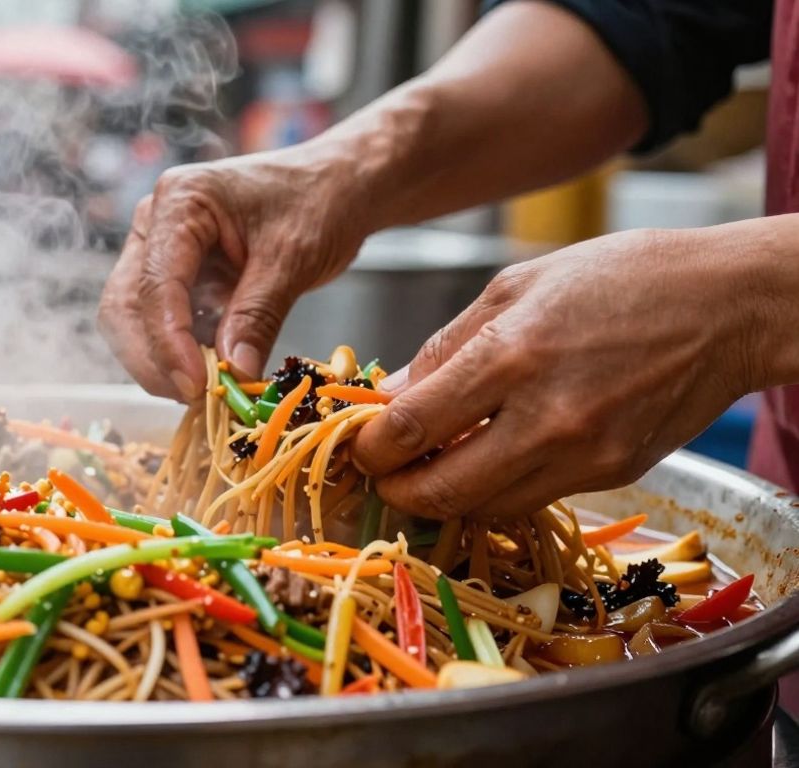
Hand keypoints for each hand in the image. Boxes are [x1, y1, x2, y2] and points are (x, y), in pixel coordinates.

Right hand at [98, 145, 369, 399]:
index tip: (195, 386)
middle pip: (126, 305)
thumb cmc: (320, 201)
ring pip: (135, 321)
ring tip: (207, 391)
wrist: (340, 185)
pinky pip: (164, 324)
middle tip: (194, 397)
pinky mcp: (178, 277)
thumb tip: (232, 372)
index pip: (156, 284)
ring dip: (162, 362)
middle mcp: (156, 223)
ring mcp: (161, 250)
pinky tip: (212, 375)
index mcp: (180, 201)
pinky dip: (181, 355)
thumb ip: (257, 315)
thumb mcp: (293, 259)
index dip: (168, 342)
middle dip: (152, 359)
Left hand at [353, 226, 779, 519]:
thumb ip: (446, 346)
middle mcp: (545, 415)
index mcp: (511, 354)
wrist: (728, 305)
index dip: (370, 449)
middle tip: (381, 475)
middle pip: (440, 489)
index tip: (358, 447)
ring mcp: (583, 454)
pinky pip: (530, 501)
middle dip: (396, 490)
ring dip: (443, 497)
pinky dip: (494, 492)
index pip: (412, 427)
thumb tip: (392, 395)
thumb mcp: (516, 286)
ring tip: (428, 469)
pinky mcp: (611, 476)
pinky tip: (484, 464)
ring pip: (483, 508)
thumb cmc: (620, 278)